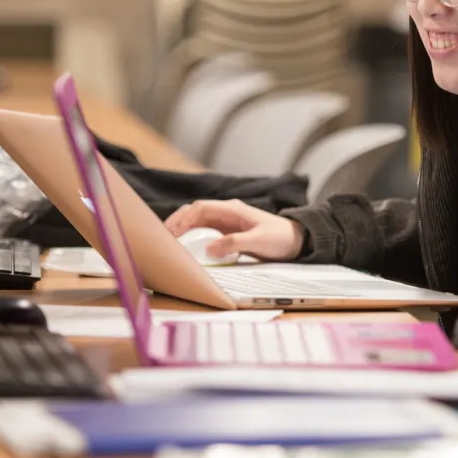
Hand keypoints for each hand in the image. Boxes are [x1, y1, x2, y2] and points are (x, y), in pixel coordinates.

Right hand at [164, 199, 305, 260]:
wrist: (296, 241)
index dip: (183, 218)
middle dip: (177, 222)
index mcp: (232, 209)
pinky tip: (185, 249)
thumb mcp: (258, 241)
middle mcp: (226, 213)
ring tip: (167, 244)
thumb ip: (234, 243)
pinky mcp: (227, 234)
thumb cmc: (280, 238)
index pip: (200, 208)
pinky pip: (205, 233)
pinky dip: (193, 239)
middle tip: (161, 238)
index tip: (171, 233)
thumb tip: (209, 248)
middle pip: (194, 212)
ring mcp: (226, 223)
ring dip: (182, 231)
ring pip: (197, 223)